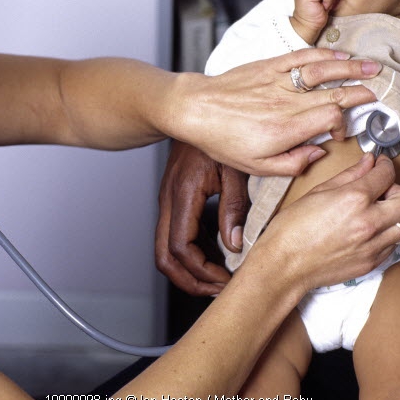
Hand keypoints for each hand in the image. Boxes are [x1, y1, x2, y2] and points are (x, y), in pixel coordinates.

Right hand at [156, 141, 251, 295]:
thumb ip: (235, 207)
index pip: (182, 247)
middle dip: (190, 280)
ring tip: (219, 278)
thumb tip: (235, 244)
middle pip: (164, 258)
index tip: (226, 278)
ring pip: (166, 250)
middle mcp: (169, 201)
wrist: (193, 109)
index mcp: (183, 194)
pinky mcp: (174, 200)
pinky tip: (216, 255)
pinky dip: (191, 253)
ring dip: (190, 270)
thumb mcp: (235, 169)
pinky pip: (175, 236)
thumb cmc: (217, 133)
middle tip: (218, 289)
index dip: (203, 271)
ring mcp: (168, 201)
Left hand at [171, 47, 379, 175]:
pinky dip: (323, 54)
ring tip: (373, 67)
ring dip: (350, 67)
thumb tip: (319, 151)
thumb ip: (293, 163)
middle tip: (380, 91)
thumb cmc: (223, 140)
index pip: (330, 118)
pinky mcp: (269, 66)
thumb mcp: (256, 167)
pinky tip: (340, 54)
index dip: (344, 124)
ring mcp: (278, 81)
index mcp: (285, 129)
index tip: (341, 132)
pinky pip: (301, 57)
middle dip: (361, 91)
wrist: (195, 110)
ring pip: (322, 70)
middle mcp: (285, 102)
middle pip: (334, 93)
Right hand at [246, 153, 399, 295]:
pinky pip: (393, 244)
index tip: (381, 165)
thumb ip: (349, 175)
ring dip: (396, 215)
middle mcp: (369, 222)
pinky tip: (369, 230)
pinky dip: (387, 234)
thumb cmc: (292, 228)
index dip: (385, 165)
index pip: (386, 175)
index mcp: (353, 199)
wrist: (284, 264)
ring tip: (377, 212)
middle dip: (398, 190)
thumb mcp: (318, 192)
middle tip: (383, 190)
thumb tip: (368, 162)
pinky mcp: (372, 263)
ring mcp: (372, 245)